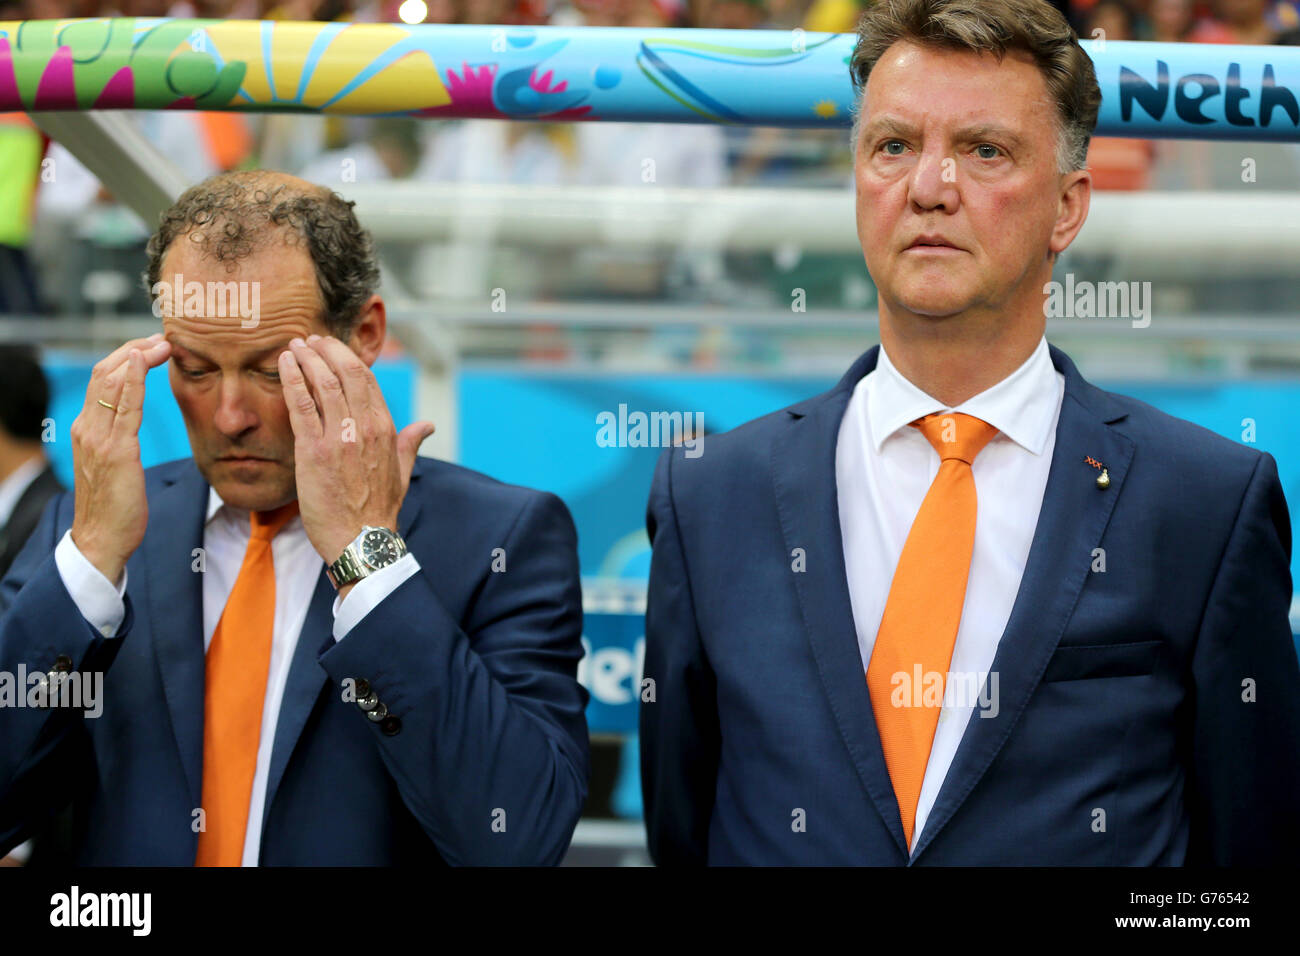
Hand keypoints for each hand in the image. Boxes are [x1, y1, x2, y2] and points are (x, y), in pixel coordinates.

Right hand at [69, 332, 172, 583]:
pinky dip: (134, 380)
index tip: (152, 346)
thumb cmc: (116, 506)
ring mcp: (98, 438)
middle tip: (162, 337)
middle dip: (133, 349)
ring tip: (162, 343)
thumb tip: (131, 422)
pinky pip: (124, 407)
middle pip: (105, 373)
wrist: (101, 540)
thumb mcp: (116, 464)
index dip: (126, 358)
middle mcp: (87, 428)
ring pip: (112, 383)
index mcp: (87, 429)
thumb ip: (120, 439)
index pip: (103, 380)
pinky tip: (145, 362)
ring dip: (137, 357)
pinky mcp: (115, 451)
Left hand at [278, 335, 434, 567]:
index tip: (331, 349)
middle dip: (326, 350)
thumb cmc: (378, 510)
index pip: (367, 380)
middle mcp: (365, 428)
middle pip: (346, 373)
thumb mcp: (402, 473)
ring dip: (306, 358)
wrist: (362, 541)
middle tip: (309, 340)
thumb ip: (410, 443)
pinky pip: (301, 404)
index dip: (347, 359)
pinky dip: (291, 379)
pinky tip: (283, 364)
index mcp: (386, 430)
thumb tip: (426, 426)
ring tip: (293, 347)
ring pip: (322, 382)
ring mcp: (340, 437)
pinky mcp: (314, 451)